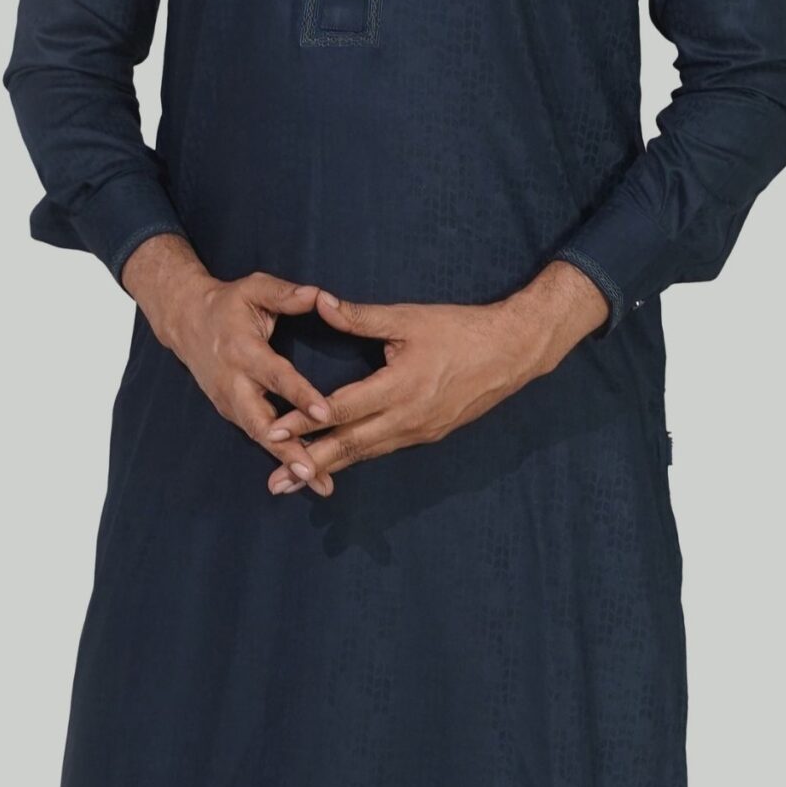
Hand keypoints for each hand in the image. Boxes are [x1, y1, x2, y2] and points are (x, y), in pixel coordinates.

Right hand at [134, 256, 338, 496]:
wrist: (186, 319)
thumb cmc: (228, 303)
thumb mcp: (254, 288)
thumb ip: (287, 294)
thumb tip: (321, 297)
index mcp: (242, 350)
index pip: (275, 375)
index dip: (300, 394)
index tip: (325, 412)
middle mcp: (233, 381)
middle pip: (260, 422)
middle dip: (286, 449)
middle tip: (314, 470)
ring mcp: (228, 400)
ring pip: (258, 435)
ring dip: (285, 460)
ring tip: (317, 481)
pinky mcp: (229, 411)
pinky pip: (256, 435)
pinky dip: (277, 456)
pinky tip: (303, 472)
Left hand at [266, 289, 545, 492]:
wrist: (512, 352)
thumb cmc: (460, 329)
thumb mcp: (409, 318)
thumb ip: (361, 317)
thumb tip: (320, 303)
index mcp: (401, 386)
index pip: (342, 408)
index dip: (305, 421)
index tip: (273, 430)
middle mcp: (408, 417)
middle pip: (351, 444)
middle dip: (310, 463)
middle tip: (275, 483)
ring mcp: (420, 431)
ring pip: (367, 452)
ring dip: (331, 467)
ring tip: (297, 482)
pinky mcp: (429, 434)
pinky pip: (384, 448)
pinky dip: (357, 457)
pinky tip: (337, 464)